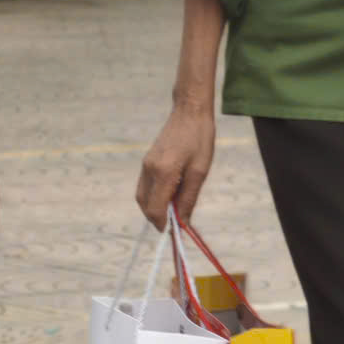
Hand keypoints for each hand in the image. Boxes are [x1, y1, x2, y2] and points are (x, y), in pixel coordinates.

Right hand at [136, 99, 214, 231]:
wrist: (189, 112)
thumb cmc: (200, 139)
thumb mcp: (200, 171)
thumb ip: (189, 198)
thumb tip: (183, 221)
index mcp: (164, 172)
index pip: (155, 209)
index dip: (163, 224)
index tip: (175, 232)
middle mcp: (149, 170)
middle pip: (144, 205)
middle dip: (156, 218)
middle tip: (175, 223)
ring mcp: (146, 164)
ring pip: (142, 196)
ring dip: (154, 208)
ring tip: (173, 210)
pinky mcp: (147, 161)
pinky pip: (145, 186)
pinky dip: (153, 196)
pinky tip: (169, 195)